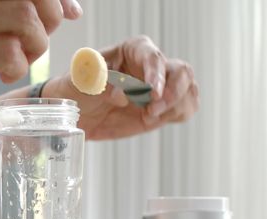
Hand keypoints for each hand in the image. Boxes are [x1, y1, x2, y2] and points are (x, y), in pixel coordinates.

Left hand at [44, 36, 198, 139]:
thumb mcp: (79, 80)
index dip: (156, 74)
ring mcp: (163, 86)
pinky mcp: (166, 106)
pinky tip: (153, 120)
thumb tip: (120, 93)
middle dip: (173, 92)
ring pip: (188, 90)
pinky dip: (176, 116)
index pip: (153, 57)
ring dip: (174, 107)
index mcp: (134, 50)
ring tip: (148, 117)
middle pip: (182, 71)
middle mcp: (153, 65)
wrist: (79, 113)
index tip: (151, 93)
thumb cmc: (78, 89)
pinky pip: (186, 108)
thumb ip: (97, 80)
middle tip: (152, 110)